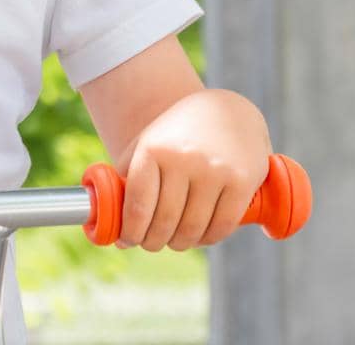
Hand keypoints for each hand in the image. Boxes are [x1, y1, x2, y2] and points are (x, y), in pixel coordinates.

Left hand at [118, 88, 272, 250]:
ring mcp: (214, 171)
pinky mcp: (242, 182)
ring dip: (180, 243)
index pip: (138, 204)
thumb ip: (129, 173)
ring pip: (193, 227)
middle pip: (164, 220)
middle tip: (150, 244)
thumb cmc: (179, 132)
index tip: (127, 241)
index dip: (130, 230)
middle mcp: (183, 160)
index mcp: (154, 149)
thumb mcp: (148, 142)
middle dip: (153, 240)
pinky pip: (222, 225)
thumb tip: (112, 215)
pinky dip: (208, 239)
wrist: (228, 110)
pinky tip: (199, 239)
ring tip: (173, 242)